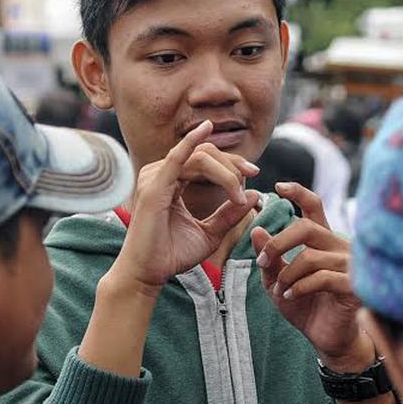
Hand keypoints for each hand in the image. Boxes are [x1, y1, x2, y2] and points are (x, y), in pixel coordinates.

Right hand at [114, 120, 259, 291]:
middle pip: (204, 154)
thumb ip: (229, 214)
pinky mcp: (154, 187)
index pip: (205, 159)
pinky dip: (191, 142)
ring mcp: (155, 178)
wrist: (148, 274)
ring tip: (238, 195)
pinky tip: (206, 129)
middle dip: (232, 163)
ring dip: (225, 173)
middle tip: (253, 173)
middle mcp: (160, 174)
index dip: (231, 164)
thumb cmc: (172, 255)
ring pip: (199, 158)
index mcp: (171, 181)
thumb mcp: (210, 233)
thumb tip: (255, 195)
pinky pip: (177, 158)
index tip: (253, 174)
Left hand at [251, 182, 370, 371]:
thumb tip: (256, 230)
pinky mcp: (354, 285)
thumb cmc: (306, 307)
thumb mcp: (278, 282)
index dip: (298, 193)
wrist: (328, 339)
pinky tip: (290, 297)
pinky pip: (322, 277)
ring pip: (311, 257)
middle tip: (263, 259)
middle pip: (307, 228)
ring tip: (280, 290)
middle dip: (279, 242)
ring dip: (287, 274)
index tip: (277, 186)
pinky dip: (299, 287)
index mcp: (323, 241)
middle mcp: (340, 247)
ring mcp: (350, 265)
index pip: (314, 207)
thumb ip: (269, 258)